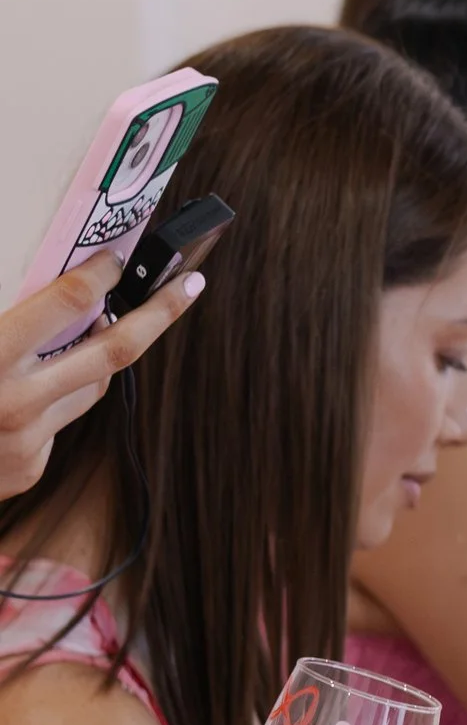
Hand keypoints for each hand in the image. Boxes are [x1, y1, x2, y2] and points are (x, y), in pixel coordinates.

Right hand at [0, 248, 211, 496]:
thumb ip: (3, 314)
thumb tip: (50, 283)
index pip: (66, 303)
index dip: (99, 273)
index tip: (117, 256)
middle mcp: (16, 403)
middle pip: (114, 350)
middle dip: (159, 313)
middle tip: (189, 284)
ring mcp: (30, 441)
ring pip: (94, 385)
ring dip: (101, 353)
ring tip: (95, 327)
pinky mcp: (33, 467)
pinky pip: (62, 421)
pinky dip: (56, 397)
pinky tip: (27, 390)